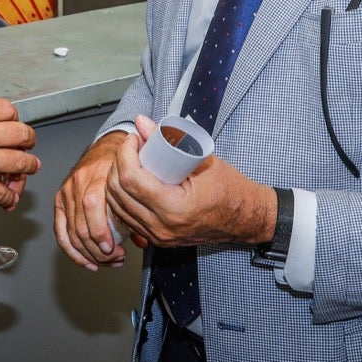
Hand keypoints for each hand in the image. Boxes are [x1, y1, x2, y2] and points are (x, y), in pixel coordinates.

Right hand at [0, 95, 37, 208]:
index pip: (6, 110)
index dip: (13, 117)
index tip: (13, 122)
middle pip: (20, 135)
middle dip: (28, 140)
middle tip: (28, 144)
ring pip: (19, 163)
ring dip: (28, 168)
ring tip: (30, 169)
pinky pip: (0, 192)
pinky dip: (7, 197)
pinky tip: (8, 199)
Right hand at [54, 129, 132, 269]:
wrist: (107, 147)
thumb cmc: (123, 164)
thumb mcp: (135, 179)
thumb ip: (137, 209)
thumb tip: (141, 240)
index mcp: (98, 174)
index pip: (93, 206)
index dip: (101, 233)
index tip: (115, 250)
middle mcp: (79, 182)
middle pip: (81, 225)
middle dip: (97, 249)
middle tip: (114, 259)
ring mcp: (67, 191)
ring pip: (71, 232)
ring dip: (88, 253)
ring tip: (105, 262)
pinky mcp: (60, 199)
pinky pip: (60, 230)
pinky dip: (71, 250)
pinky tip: (85, 260)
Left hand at [106, 115, 275, 248]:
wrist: (245, 219)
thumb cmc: (231, 190)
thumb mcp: (203, 160)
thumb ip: (170, 140)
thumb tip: (141, 123)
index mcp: (174, 207)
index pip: (131, 179)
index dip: (125, 154)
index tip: (133, 139)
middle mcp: (162, 226)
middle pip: (118, 193)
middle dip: (117, 164)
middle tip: (130, 147)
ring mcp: (158, 236)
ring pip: (117, 207)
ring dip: (116, 180)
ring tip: (130, 161)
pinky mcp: (156, 239)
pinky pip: (126, 218)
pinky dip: (122, 198)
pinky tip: (130, 182)